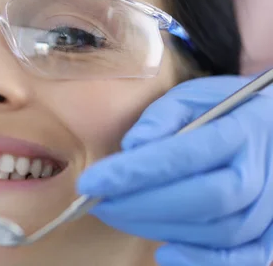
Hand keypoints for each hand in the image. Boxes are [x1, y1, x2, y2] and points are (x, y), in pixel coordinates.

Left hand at [76, 75, 272, 265]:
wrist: (271, 127)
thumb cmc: (224, 109)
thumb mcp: (193, 96)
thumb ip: (162, 116)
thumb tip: (132, 146)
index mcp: (241, 129)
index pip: (183, 155)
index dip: (133, 172)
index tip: (90, 182)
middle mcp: (262, 171)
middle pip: (202, 199)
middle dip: (140, 205)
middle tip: (97, 203)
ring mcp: (271, 205)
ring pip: (217, 231)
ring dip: (158, 228)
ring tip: (118, 215)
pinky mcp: (271, 232)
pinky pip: (242, 258)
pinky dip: (201, 261)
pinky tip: (165, 252)